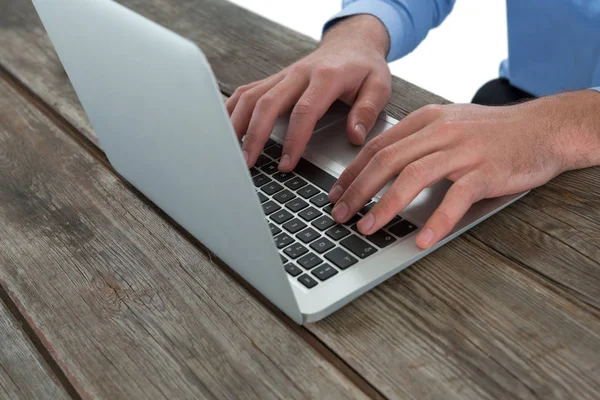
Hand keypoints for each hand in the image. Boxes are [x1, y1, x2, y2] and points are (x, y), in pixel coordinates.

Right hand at [226, 15, 391, 170]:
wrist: (352, 43)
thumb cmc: (364, 68)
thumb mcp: (379, 86)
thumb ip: (368, 110)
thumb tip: (355, 136)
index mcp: (325, 78)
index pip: (303, 111)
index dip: (293, 140)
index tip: (286, 164)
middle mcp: (298, 75)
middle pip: (267, 104)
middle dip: (254, 136)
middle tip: (246, 164)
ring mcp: (282, 76)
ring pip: (250, 97)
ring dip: (236, 125)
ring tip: (230, 153)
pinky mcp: (273, 80)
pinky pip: (245, 92)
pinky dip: (231, 110)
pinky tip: (224, 130)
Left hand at [328, 90, 599, 248]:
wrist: (544, 128)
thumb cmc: (494, 131)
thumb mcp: (449, 124)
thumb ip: (417, 141)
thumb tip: (381, 167)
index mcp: (427, 120)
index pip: (379, 146)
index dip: (352, 172)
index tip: (336, 192)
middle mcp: (441, 132)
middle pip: (387, 161)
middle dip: (357, 190)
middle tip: (340, 214)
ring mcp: (463, 151)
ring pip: (413, 177)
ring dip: (385, 206)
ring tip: (368, 228)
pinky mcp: (486, 171)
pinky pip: (456, 198)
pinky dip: (436, 220)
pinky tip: (421, 239)